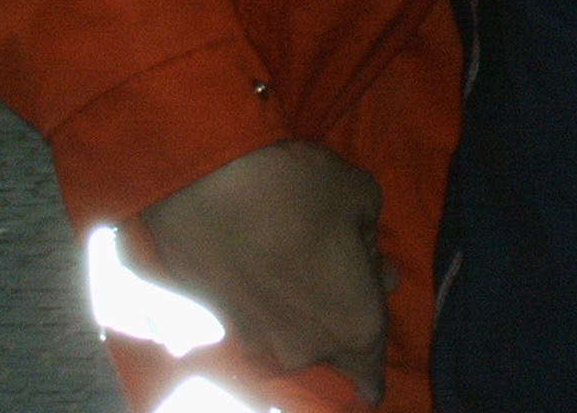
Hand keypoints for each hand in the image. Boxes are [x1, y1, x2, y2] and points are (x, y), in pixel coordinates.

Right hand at [139, 140, 400, 404]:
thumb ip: (370, 232)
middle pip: (334, 346)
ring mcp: (261, 340)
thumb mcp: (360, 194)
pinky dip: (270, 302)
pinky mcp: (223, 322)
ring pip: (296, 335)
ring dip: (306, 309)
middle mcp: (308, 346)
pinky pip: (262, 322)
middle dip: (343, 318)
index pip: (372, 365)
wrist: (202, 186)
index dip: (374, 372)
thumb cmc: (298, 189)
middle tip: (350, 272)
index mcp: (355, 322)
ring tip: (306, 262)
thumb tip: (364, 252)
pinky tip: (268, 269)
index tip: (374, 389)